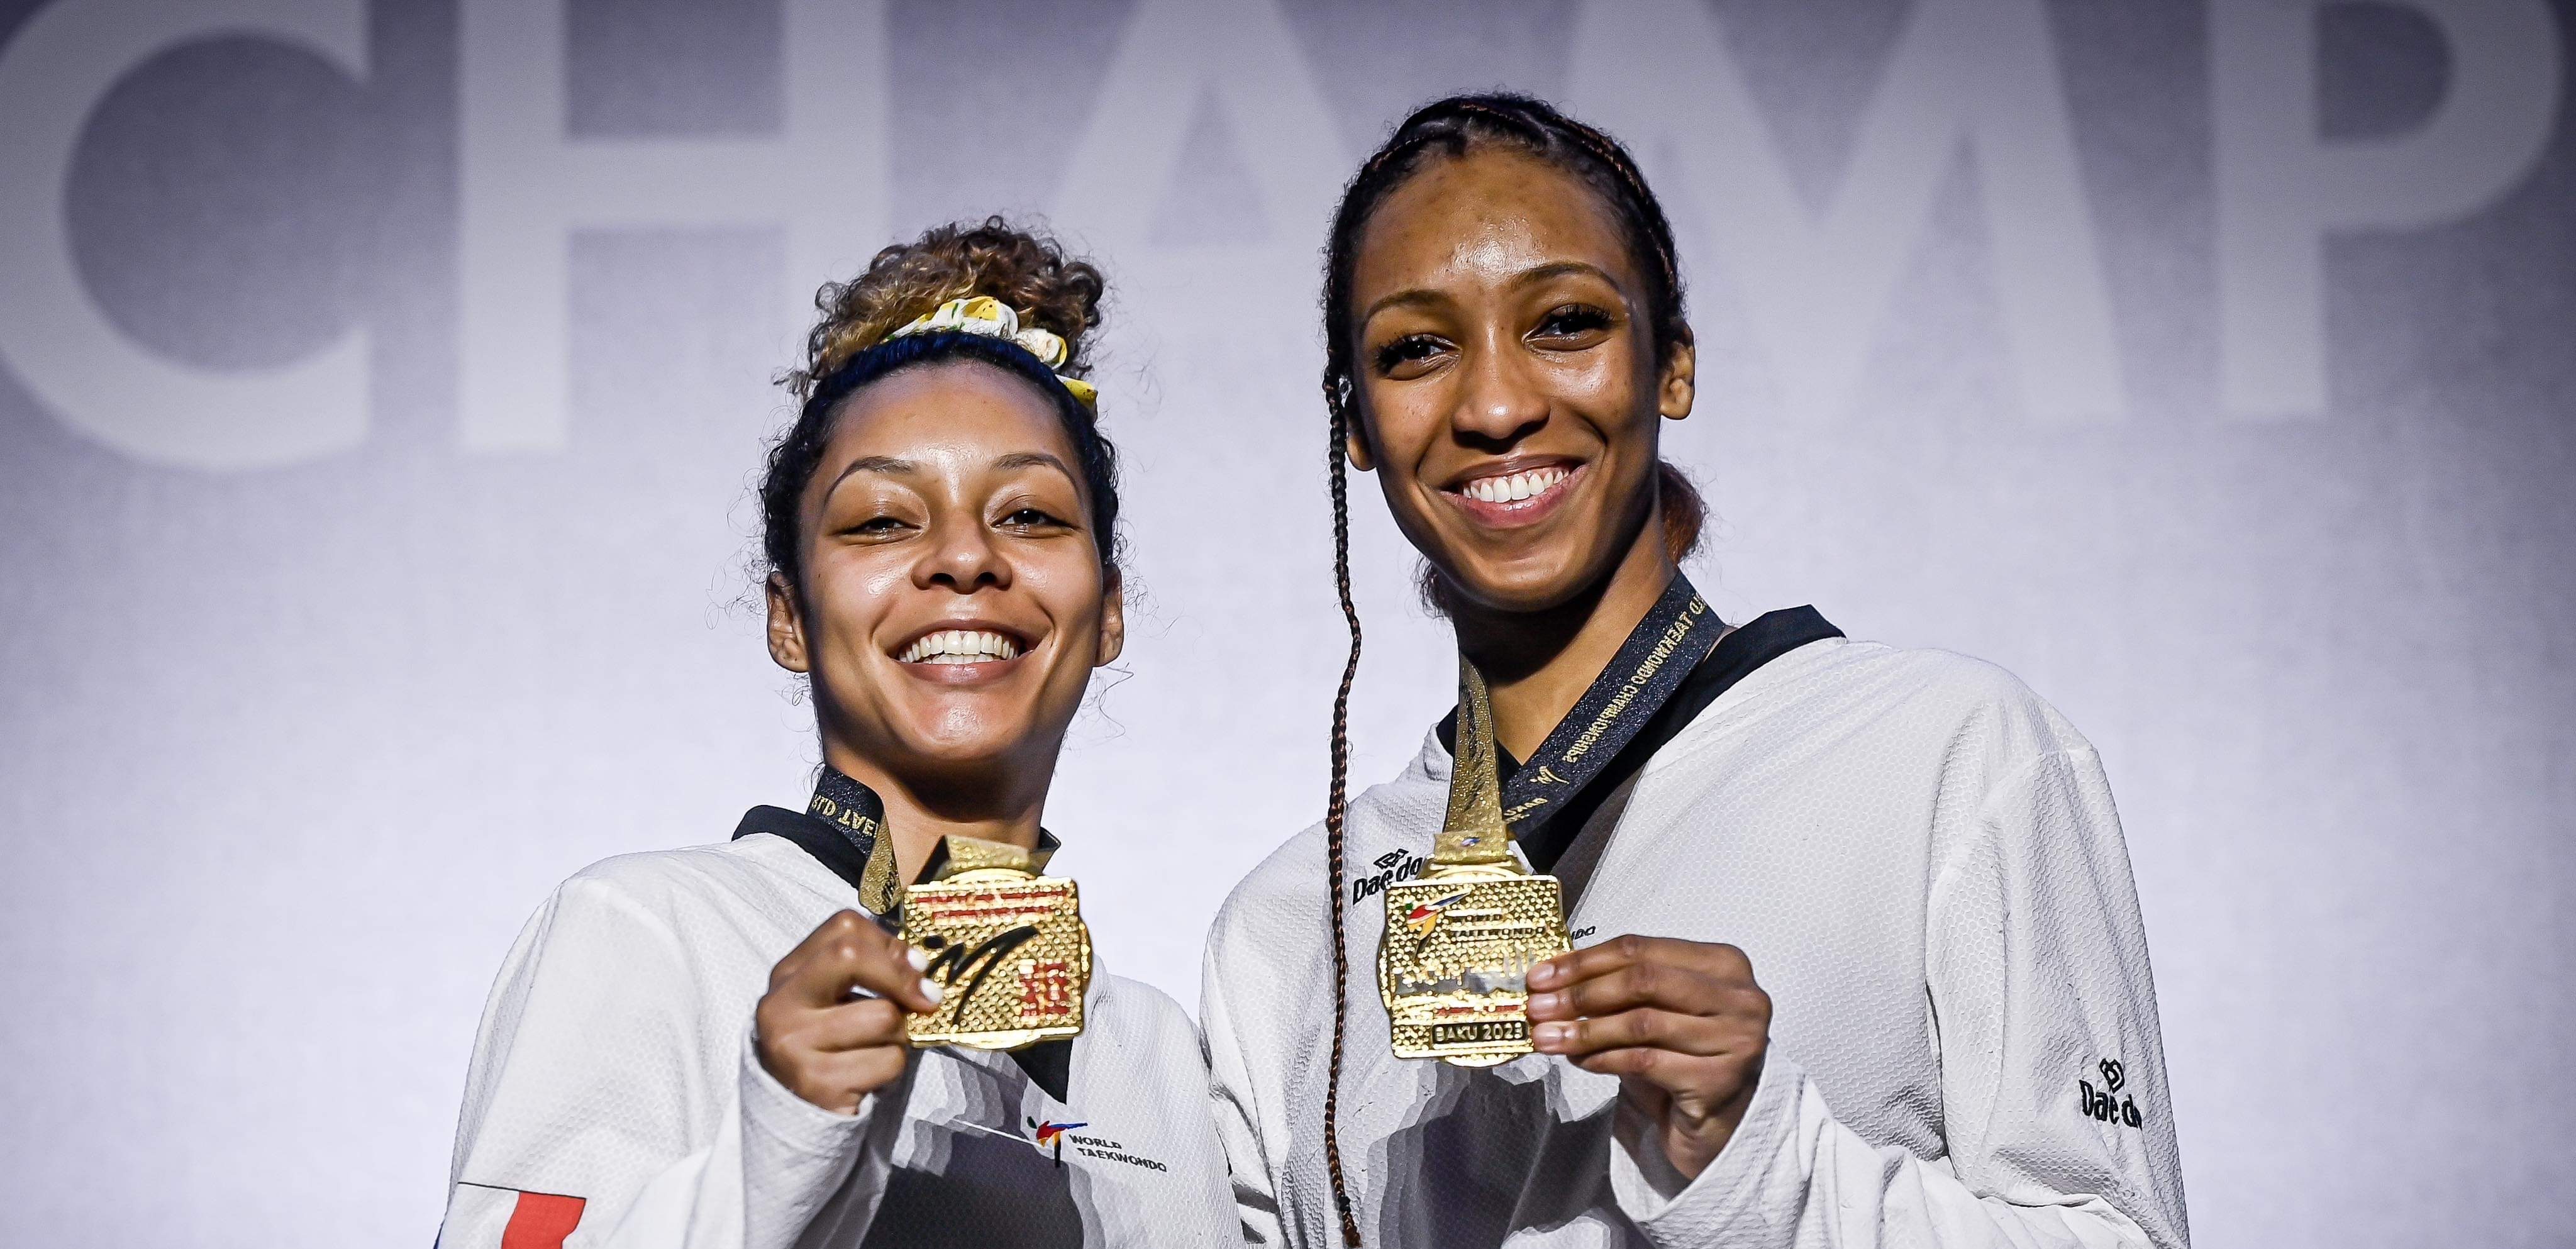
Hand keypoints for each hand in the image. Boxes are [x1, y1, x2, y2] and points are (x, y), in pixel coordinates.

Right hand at [753, 910, 943, 1114]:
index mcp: (788, 975)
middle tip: (925, 1000)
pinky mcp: (817, 1084)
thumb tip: (917, 963)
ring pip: (883, 1017)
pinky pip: (887, 1061)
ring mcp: (794, 1046)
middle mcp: (781, 1005)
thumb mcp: (838, 1001)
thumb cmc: (830, 1049)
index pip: (843, 927)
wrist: (797, 1116)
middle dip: (900, 977)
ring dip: (900, 1036)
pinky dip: (892, 1069)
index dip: (889, 943)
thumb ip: (869, 971)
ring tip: (879, 1049)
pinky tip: (870, 1076)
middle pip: (851, 956)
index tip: (914, 966)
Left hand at [1526, 935, 1770, 1179]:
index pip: (1642, 949)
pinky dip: (1604, 1058)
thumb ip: (1620, 988)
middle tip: (1537, 1007)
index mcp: (1724, 963)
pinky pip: (1645, 1061)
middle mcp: (1740, 997)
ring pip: (1641, 1023)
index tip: (1540, 976)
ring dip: (1584, 1030)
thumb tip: (1551, 980)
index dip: (1584, 961)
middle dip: (1581, 993)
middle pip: (1643, 981)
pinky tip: (1579, 1060)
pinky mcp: (1719, 1080)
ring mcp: (1736, 1039)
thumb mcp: (1656, 1010)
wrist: (1721, 1124)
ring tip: (1547, 1037)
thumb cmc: (1684, 1056)